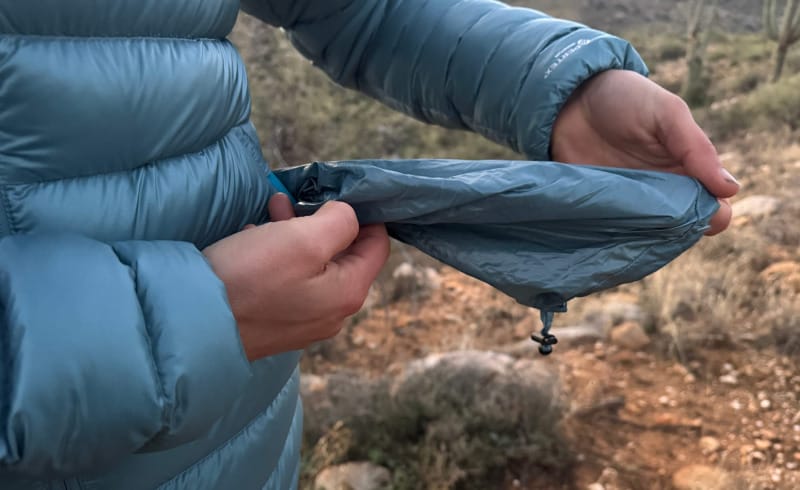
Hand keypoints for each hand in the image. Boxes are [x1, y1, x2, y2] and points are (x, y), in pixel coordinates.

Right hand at [203, 195, 389, 360]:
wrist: (193, 322)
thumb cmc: (251, 277)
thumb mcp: (304, 239)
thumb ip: (339, 222)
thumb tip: (348, 215)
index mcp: (348, 293)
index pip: (376, 246)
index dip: (365, 215)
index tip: (341, 193)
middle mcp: (331, 313)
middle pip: (343, 256)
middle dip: (323, 221)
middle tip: (297, 198)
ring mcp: (302, 321)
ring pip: (312, 265)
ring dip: (296, 232)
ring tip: (273, 208)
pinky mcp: (273, 322)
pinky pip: (287, 280)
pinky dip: (278, 254)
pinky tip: (256, 236)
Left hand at [551, 70, 738, 234]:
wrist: (569, 98)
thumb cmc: (626, 99)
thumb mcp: (666, 112)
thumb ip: (696, 147)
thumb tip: (730, 188)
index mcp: (688, 173)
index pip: (715, 209)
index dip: (712, 216)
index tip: (695, 211)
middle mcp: (662, 195)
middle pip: (681, 230)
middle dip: (675, 232)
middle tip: (654, 215)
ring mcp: (629, 206)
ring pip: (647, 238)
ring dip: (642, 238)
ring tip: (628, 221)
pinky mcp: (597, 211)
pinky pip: (610, 235)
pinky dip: (610, 238)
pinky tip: (605, 231)